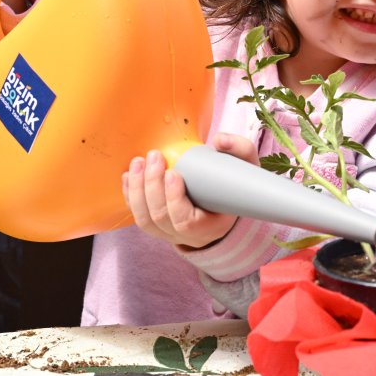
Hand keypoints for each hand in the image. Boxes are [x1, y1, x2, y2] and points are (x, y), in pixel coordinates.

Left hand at [122, 133, 257, 248]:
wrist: (226, 206)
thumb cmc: (235, 187)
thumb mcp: (247, 169)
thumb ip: (240, 150)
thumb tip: (219, 140)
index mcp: (209, 227)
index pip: (184, 221)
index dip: (174, 199)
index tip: (173, 173)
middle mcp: (186, 236)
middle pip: (160, 217)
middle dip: (152, 185)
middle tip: (154, 156)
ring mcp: (168, 233)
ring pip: (144, 219)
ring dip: (137, 189)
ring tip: (138, 162)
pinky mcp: (156, 226)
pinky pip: (138, 215)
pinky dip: (130, 195)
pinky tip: (129, 175)